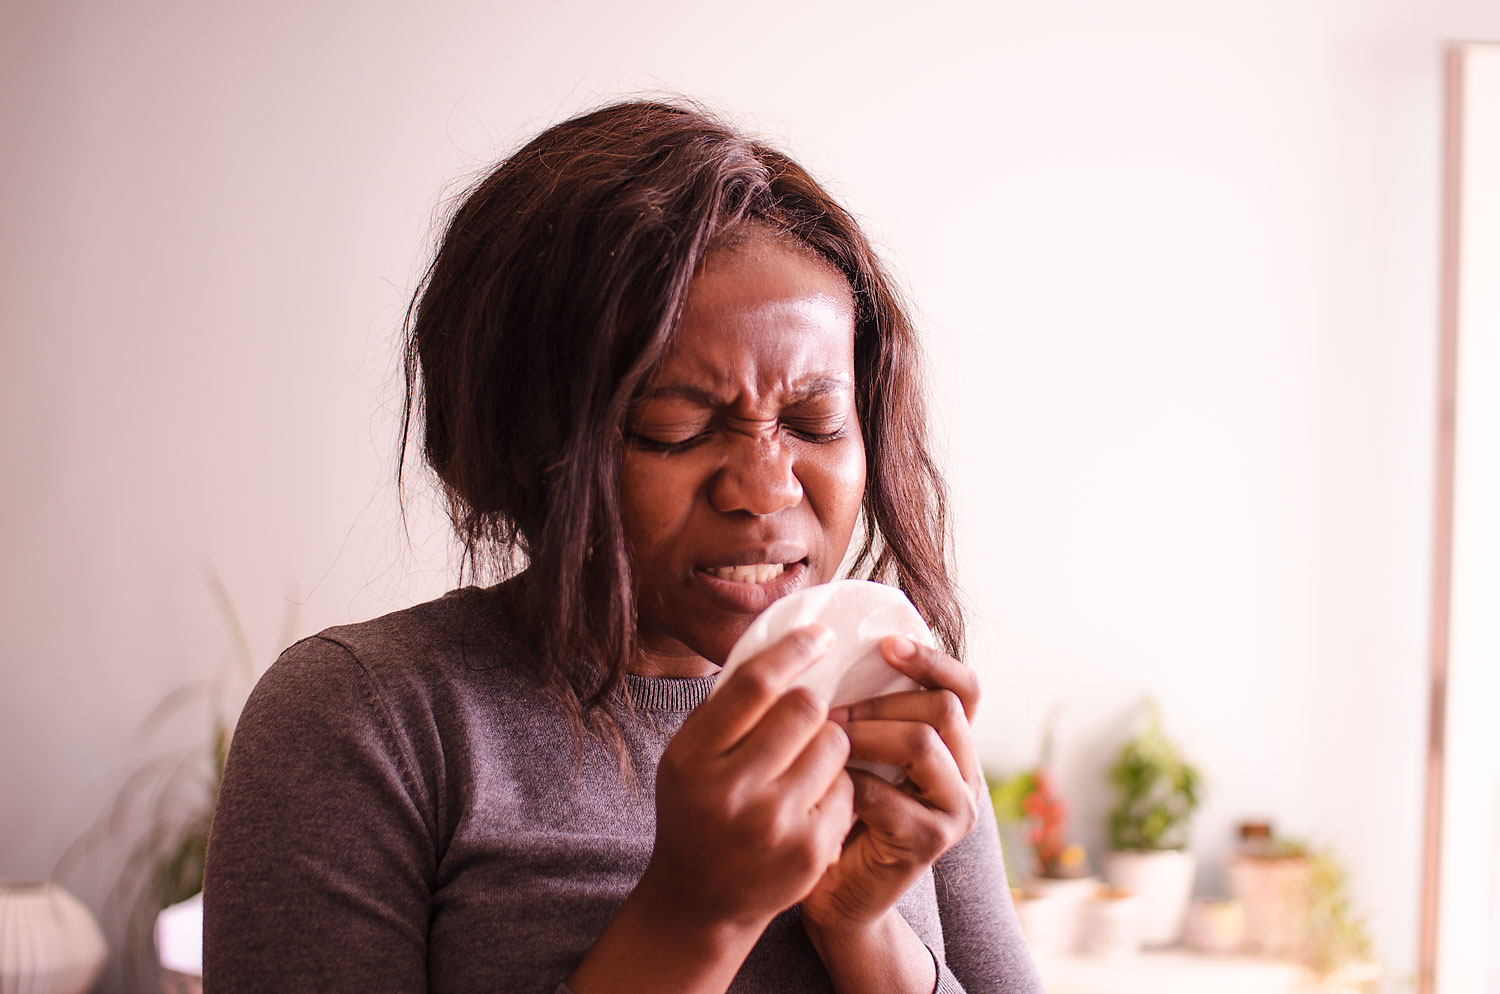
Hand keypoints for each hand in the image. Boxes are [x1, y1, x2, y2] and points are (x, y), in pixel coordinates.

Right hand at [634, 624, 855, 933]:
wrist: (701, 901)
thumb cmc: (698, 810)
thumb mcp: (689, 755)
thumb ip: (727, 707)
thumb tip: (785, 644)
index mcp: (694, 758)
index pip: (755, 684)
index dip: (794, 650)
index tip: (819, 636)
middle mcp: (732, 790)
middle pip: (804, 708)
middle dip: (812, 704)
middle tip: (806, 715)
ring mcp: (774, 823)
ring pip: (835, 744)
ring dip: (828, 743)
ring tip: (804, 762)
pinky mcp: (810, 849)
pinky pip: (847, 787)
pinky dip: (835, 785)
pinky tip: (810, 801)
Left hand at [800, 635, 981, 930]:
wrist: (837, 893)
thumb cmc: (840, 810)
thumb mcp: (859, 751)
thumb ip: (867, 710)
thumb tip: (836, 643)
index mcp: (955, 746)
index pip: (965, 688)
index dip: (931, 659)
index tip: (885, 644)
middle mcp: (967, 776)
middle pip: (944, 708)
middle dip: (881, 701)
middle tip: (832, 711)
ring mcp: (955, 810)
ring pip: (924, 743)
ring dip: (867, 734)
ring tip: (828, 740)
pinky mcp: (931, 841)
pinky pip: (890, 793)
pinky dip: (850, 781)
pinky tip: (824, 783)